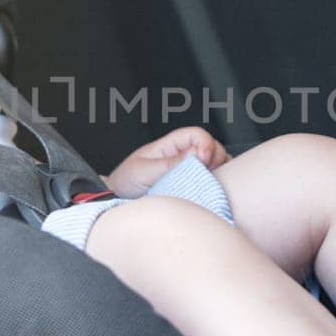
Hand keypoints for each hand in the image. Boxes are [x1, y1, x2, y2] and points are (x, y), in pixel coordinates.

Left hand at [105, 127, 230, 197]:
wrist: (116, 200)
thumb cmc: (126, 182)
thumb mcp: (143, 171)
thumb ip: (169, 163)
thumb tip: (196, 154)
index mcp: (170, 145)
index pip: (198, 135)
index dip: (206, 144)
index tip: (204, 161)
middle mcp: (183, 156)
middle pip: (213, 148)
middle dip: (216, 159)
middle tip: (208, 174)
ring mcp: (189, 172)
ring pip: (216, 165)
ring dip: (219, 172)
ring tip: (209, 184)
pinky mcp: (192, 188)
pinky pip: (212, 183)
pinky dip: (216, 186)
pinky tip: (209, 193)